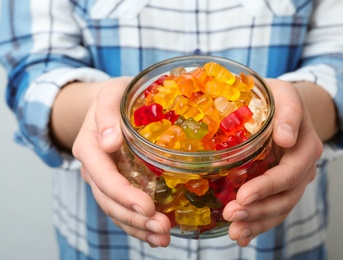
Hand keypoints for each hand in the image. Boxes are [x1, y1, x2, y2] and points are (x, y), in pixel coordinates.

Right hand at [72, 77, 170, 246]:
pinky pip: (123, 207)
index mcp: (89, 147)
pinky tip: (156, 234)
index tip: (147, 206)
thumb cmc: (115, 96)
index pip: (103, 176)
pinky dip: (138, 223)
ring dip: (138, 226)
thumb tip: (109, 142)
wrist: (110, 102)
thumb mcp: (111, 94)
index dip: (123, 194)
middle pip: (109, 200)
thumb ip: (107, 114)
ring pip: (116, 209)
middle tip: (161, 227)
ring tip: (162, 237)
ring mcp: (105, 178)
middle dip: (134, 217)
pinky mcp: (117, 183)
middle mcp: (94, 168)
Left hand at [223, 79, 323, 246]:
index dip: (267, 187)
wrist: (285, 106)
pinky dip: (258, 223)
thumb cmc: (280, 98)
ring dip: (257, 222)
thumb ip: (289, 114)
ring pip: (279, 208)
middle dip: (258, 210)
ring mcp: (292, 179)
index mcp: (305, 147)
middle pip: (285, 197)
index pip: (288, 173)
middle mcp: (302, 168)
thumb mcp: (285, 95)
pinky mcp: (280, 186)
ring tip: (235, 232)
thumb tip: (286, 138)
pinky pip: (273, 208)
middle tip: (232, 215)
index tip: (243, 195)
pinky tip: (242, 234)